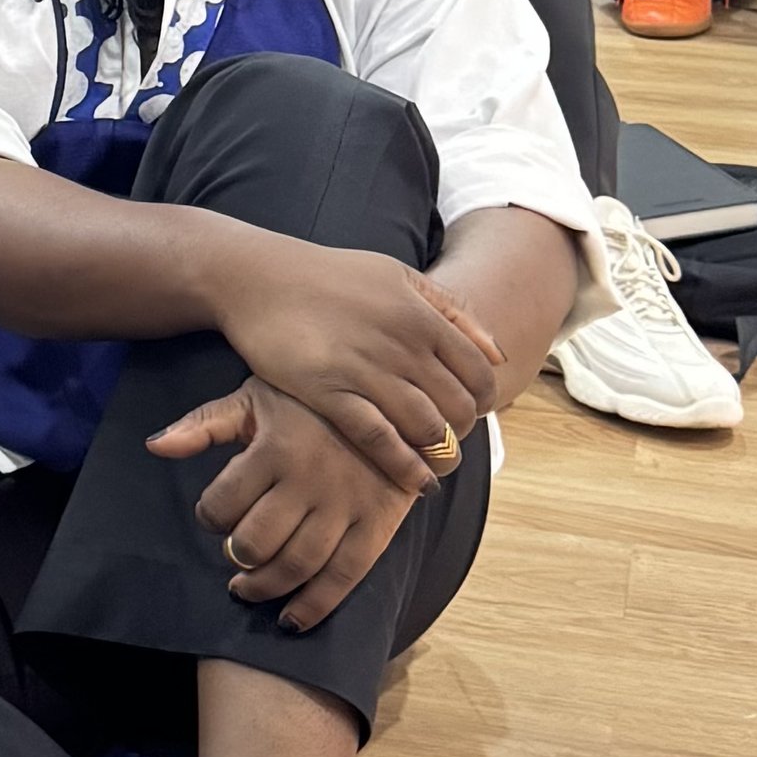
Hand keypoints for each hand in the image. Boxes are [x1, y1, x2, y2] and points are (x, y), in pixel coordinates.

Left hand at [147, 377, 428, 630]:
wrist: (394, 398)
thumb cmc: (312, 399)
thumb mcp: (256, 397)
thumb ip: (205, 424)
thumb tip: (154, 446)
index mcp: (274, 448)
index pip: (222, 504)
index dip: (209, 517)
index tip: (213, 517)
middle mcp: (308, 481)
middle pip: (255, 543)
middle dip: (235, 556)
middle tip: (232, 556)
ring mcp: (345, 507)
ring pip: (295, 566)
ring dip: (264, 587)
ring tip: (248, 587)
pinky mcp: (377, 525)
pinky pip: (344, 577)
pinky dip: (314, 606)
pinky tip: (291, 619)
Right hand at [218, 231, 499, 488]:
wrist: (260, 278)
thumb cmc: (330, 276)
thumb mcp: (397, 275)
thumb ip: (450, 309)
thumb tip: (496, 353)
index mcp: (421, 315)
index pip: (479, 373)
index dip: (482, 402)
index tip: (469, 414)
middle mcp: (401, 344)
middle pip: (458, 407)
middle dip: (462, 433)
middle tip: (450, 442)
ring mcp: (366, 370)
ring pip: (426, 428)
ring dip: (439, 455)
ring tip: (436, 465)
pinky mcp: (329, 392)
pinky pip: (380, 439)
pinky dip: (404, 465)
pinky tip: (414, 481)